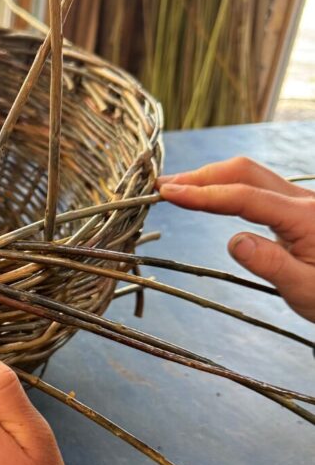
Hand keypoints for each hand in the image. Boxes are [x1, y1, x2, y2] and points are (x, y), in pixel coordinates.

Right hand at [158, 156, 314, 322]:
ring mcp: (301, 203)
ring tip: (177, 189)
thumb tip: (234, 241)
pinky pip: (257, 187)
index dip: (204, 193)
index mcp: (305, 218)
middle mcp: (303, 201)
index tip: (169, 194)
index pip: (245, 197)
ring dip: (212, 177)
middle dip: (202, 175)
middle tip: (164, 186)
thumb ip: (272, 264)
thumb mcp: (306, 292)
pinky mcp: (296, 210)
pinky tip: (210, 196)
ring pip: (251, 175)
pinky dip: (227, 186)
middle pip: (245, 172)